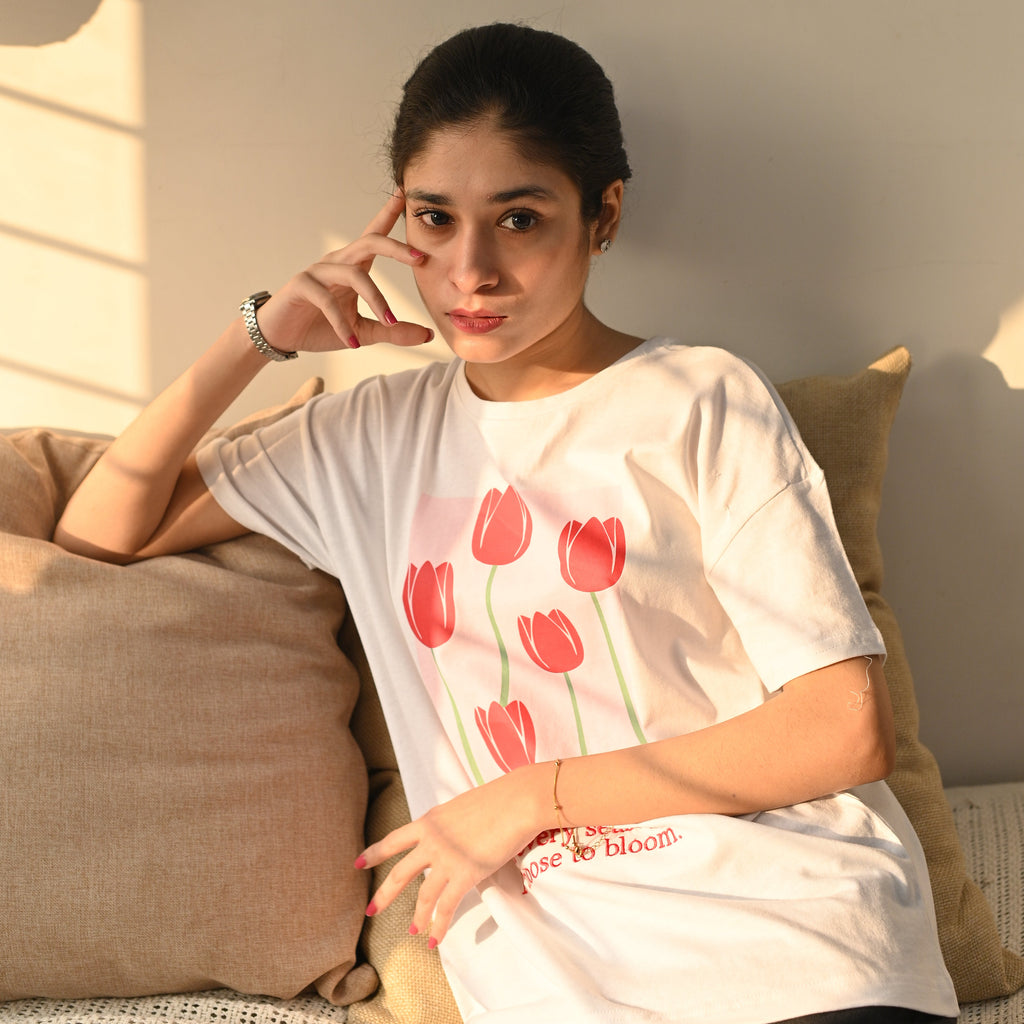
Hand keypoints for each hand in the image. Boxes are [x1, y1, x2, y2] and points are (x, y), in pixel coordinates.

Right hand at [252, 193, 432, 352]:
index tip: (406, 194)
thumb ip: (392, 331)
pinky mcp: (302, 286)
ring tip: (389, 322)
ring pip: (354, 274)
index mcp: (354, 266)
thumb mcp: (363, 331)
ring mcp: (318, 271)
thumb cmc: (321, 326)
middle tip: (421, 258)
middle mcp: (338, 262)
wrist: (281, 335)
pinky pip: (327, 300)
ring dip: (376, 299)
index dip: (389, 214)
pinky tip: (353, 342)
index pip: (375, 235)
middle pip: (370, 242)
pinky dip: (342, 324)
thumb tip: (427, 335)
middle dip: (396, 248)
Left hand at [357, 769, 544, 946]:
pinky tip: (435, 939)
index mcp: (429, 820)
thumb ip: (450, 825)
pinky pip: (447, 906)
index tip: (357, 863)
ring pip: (423, 895)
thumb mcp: (462, 808)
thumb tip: (453, 837)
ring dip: (418, 916)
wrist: (517, 801)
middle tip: (371, 911)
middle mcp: (432, 840)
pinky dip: (440, 925)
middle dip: (384, 894)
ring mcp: (446, 858)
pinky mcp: (465, 874)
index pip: (394, 840)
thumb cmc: (498, 799)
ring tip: (413, 930)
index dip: (374, 852)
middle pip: (400, 872)